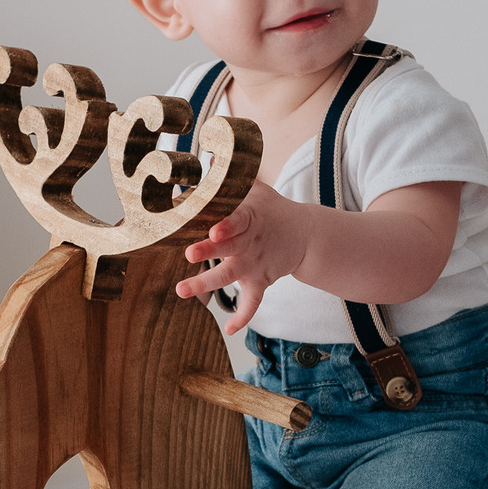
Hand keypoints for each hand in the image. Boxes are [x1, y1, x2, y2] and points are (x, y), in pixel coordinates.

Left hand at [177, 182, 308, 334]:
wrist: (305, 235)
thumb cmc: (273, 209)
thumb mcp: (256, 188)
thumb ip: (231, 177)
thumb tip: (207, 159)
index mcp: (249, 218)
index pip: (238, 220)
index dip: (226, 225)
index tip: (213, 230)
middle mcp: (250, 243)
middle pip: (227, 248)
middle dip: (208, 252)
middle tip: (189, 254)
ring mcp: (254, 265)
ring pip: (228, 276)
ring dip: (205, 284)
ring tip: (182, 289)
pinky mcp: (260, 282)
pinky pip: (253, 304)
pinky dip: (243, 317)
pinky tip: (229, 329)